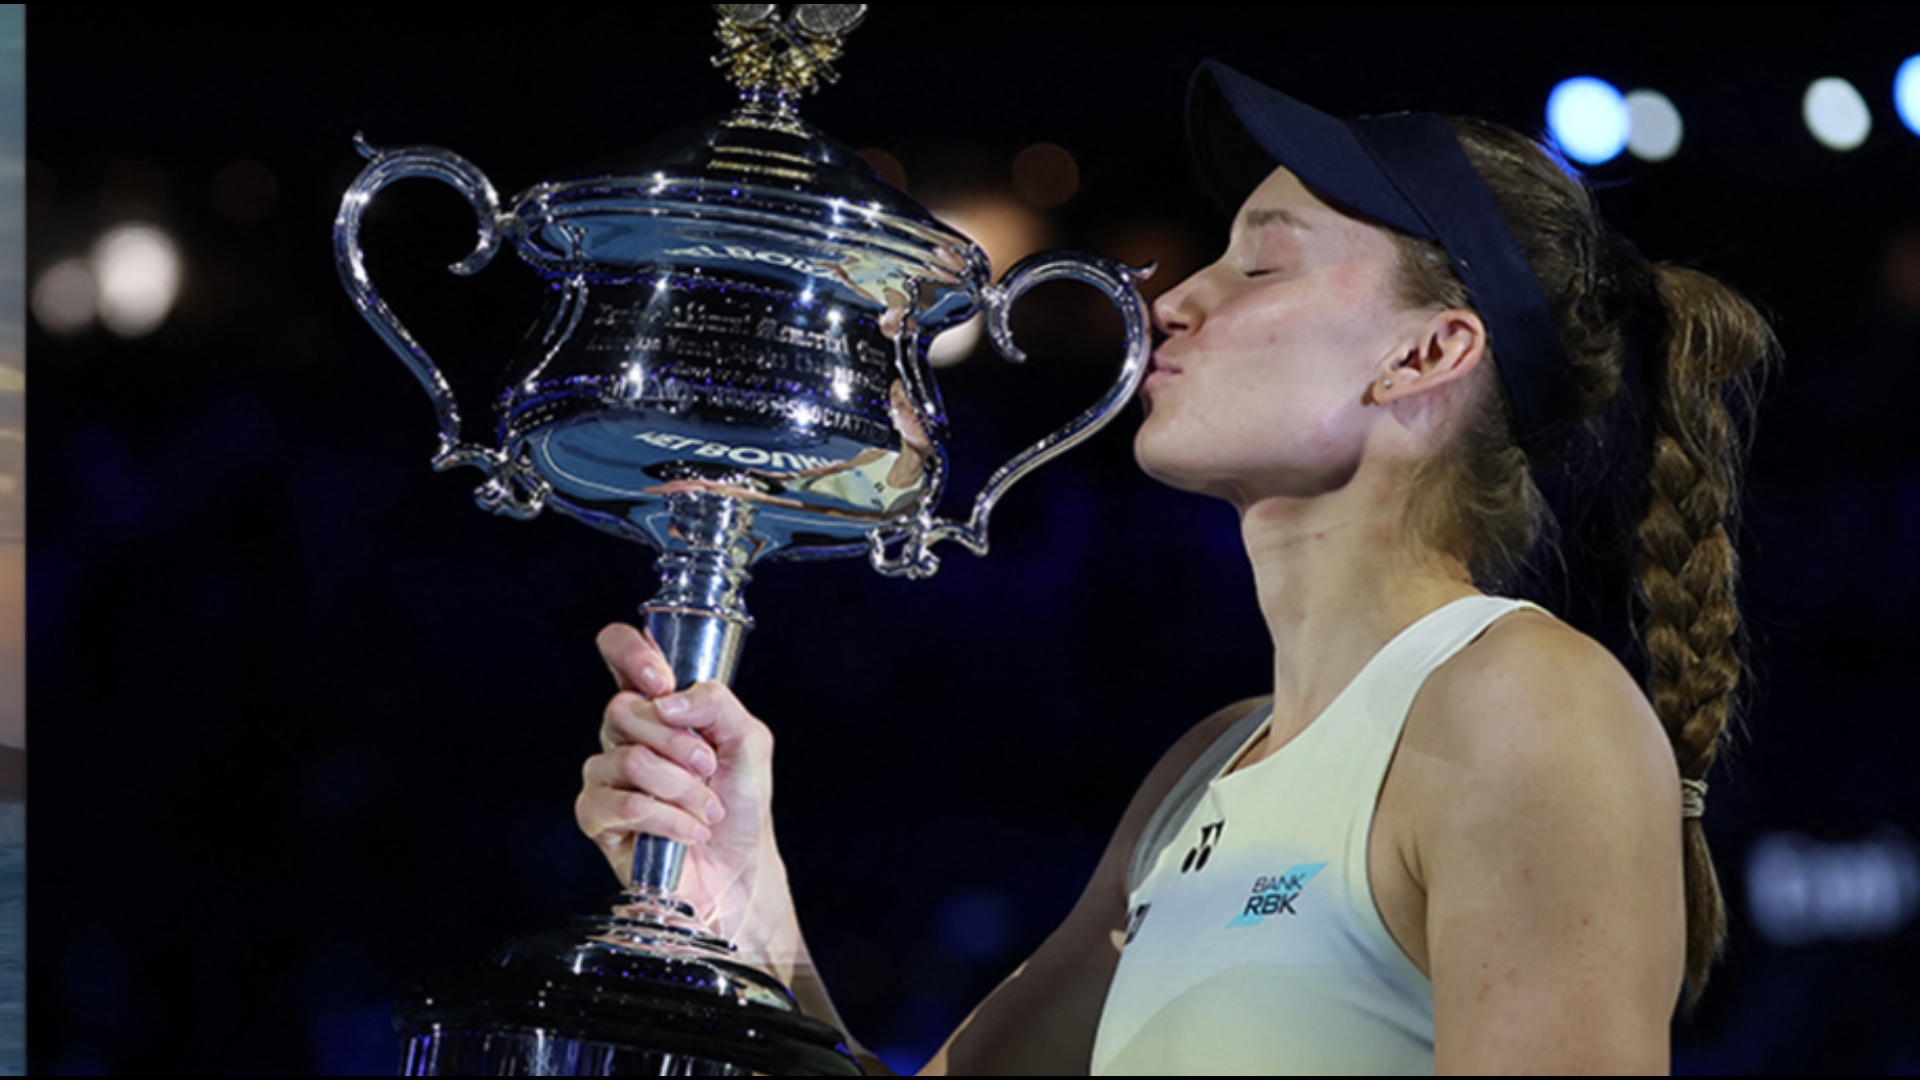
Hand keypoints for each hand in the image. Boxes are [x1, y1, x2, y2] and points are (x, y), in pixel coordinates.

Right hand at [575, 623, 787, 946]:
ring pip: (630, 759)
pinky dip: (669, 819)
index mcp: (656, 702)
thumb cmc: (740, 799)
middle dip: (681, 743)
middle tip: (709, 768)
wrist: (740, 864)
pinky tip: (689, 831)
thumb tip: (667, 701)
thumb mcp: (749, 739)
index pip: (619, 650)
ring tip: (706, 809)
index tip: (662, 679)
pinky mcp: (598, 817)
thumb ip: (717, 703)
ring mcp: (605, 774)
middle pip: (623, 709)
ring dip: (683, 789)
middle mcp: (624, 733)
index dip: (631, 652)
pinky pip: (625, 805)